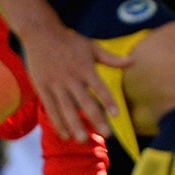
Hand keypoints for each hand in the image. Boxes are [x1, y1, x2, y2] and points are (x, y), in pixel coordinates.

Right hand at [20, 22, 133, 140]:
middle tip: (106, 135)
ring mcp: (56, 84)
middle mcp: (72, 78)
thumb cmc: (70, 41)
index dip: (108, 101)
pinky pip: (51, 108)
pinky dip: (57, 122)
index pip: (100, 87)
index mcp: (86, 68)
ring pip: (66, 109)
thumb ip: (111, 58)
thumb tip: (133, 61)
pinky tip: (65, 135)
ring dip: (75, 126)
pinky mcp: (43, 88)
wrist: (41, 33)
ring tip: (83, 140)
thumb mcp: (92, 47)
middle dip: (96, 119)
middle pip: (85, 102)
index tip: (117, 115)